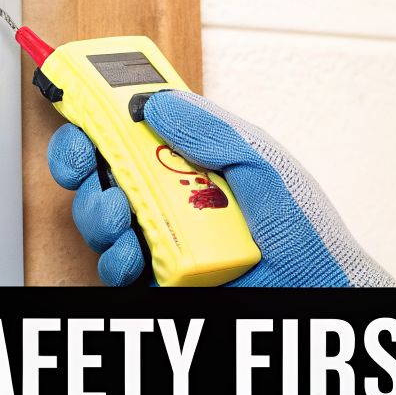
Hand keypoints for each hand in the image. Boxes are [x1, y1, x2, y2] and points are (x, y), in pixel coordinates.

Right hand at [47, 90, 395, 287]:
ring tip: (124, 216)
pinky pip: (115, 263)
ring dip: (98, 210)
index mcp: (195, 154)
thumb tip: (156, 102)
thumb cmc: (305, 232)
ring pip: (101, 213)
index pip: (136, 122)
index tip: (76, 100)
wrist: (319, 294)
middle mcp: (174, 191)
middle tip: (85, 163)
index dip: (101, 109)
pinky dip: (114, 257)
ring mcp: (164, 233)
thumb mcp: (261, 164)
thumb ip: (210, 131)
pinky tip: (135, 255)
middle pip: (103, 164)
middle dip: (82, 159)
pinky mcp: (160, 274)